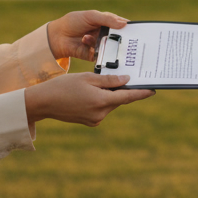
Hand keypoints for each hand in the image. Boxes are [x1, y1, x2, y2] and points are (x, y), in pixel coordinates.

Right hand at [24, 73, 154, 125]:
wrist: (44, 103)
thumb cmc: (64, 86)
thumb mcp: (87, 78)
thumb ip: (109, 80)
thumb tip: (126, 80)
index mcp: (101, 101)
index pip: (127, 97)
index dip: (141, 93)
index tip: (153, 90)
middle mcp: (101, 114)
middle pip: (118, 99)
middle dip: (119, 89)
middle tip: (119, 75)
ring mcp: (95, 119)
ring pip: (109, 104)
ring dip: (108, 94)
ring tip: (95, 83)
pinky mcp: (89, 121)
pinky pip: (101, 108)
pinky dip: (100, 100)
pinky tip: (88, 92)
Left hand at [47, 9, 128, 60]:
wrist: (57, 36)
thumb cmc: (73, 22)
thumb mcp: (91, 16)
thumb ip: (107, 19)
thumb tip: (124, 24)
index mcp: (106, 23)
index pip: (121, 26)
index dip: (130, 29)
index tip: (138, 33)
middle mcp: (105, 35)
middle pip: (119, 40)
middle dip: (123, 42)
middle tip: (129, 44)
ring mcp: (100, 46)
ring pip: (111, 49)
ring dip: (109, 47)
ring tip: (105, 44)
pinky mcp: (94, 56)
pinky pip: (102, 58)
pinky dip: (101, 55)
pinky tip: (94, 49)